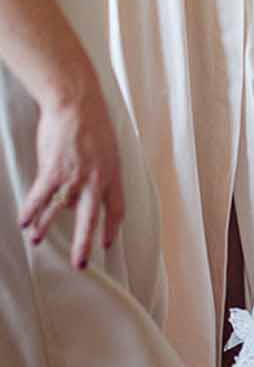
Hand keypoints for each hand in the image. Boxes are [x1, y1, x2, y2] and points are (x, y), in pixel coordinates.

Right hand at [19, 59, 125, 266]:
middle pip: (92, 219)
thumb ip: (99, 170)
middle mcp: (96, 180)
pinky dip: (30, 210)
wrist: (76, 102)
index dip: (112, 228)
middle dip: (84, 244)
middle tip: (80, 264)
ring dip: (46, 226)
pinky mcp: (54, 171)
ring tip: (37, 239)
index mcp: (113, 174)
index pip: (116, 208)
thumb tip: (85, 186)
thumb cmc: (92, 120)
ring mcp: (74, 177)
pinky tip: (24, 221)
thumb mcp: (107, 147)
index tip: (108, 243)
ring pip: (59, 210)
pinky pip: (40, 197)